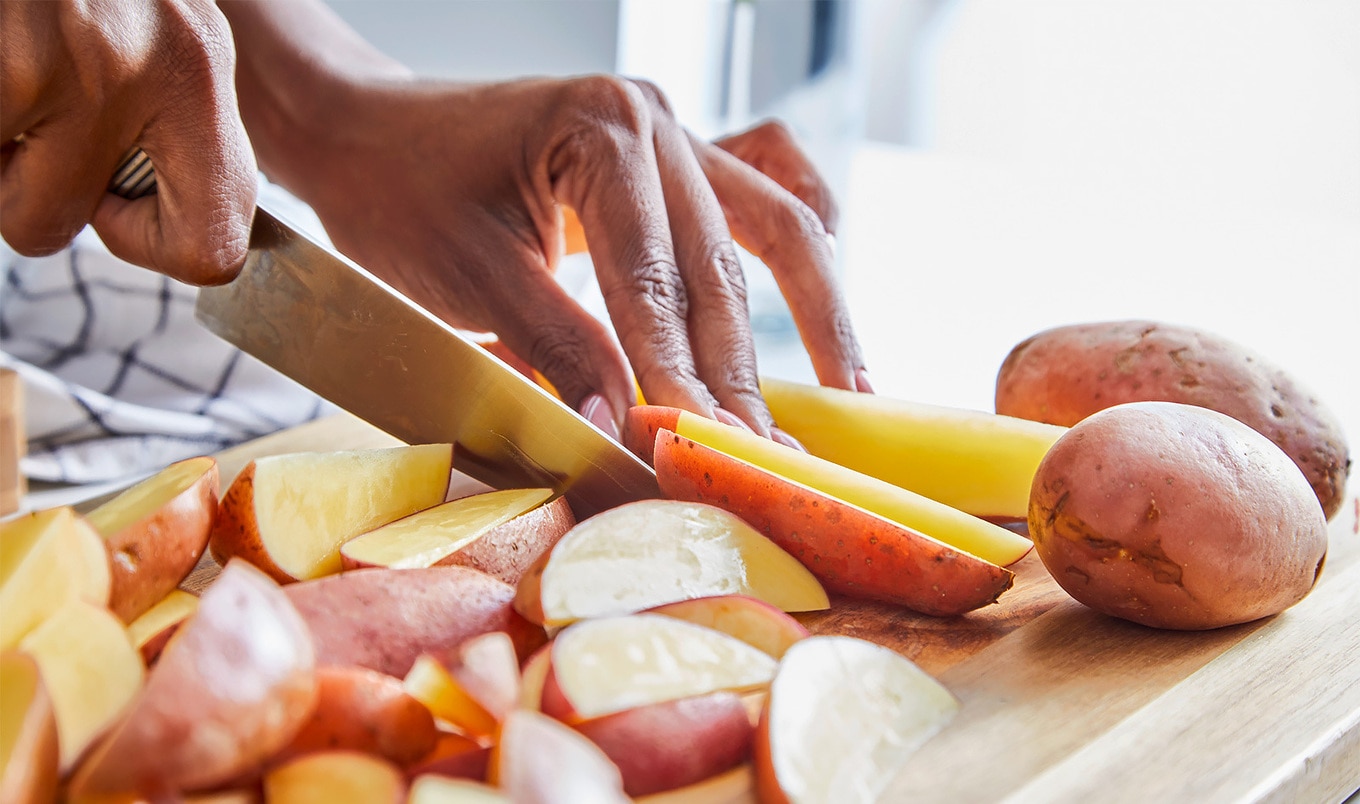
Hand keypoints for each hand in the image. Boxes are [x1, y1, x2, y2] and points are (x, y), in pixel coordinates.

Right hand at [0, 0, 255, 283]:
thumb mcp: (167, 34)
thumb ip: (175, 119)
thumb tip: (183, 232)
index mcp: (197, 76)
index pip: (213, 248)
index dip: (152, 248)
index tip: (117, 205)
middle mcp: (137, 72)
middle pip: (53, 227)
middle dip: (26, 191)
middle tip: (33, 117)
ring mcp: (56, 63)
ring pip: (0, 200)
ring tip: (12, 70)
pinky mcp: (1, 62)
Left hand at [249, 76, 865, 435]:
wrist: (366, 132)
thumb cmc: (398, 192)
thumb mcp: (468, 275)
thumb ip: (556, 347)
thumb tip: (625, 428)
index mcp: (603, 130)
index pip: (654, 279)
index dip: (678, 374)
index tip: (705, 449)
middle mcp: (656, 122)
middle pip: (721, 266)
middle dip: (740, 372)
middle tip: (768, 458)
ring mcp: (675, 133)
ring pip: (773, 228)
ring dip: (817, 313)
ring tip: (853, 391)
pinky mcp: (676, 159)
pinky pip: (762, 194)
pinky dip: (798, 248)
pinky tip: (827, 302)